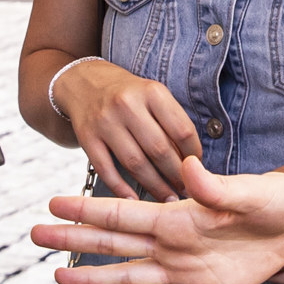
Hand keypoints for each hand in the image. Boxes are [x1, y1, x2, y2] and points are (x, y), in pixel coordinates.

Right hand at [34, 157, 283, 283]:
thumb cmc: (275, 199)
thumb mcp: (247, 191)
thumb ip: (214, 187)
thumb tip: (188, 168)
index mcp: (176, 215)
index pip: (122, 211)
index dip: (87, 209)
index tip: (53, 202)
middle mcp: (171, 241)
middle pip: (113, 242)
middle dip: (74, 239)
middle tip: (37, 235)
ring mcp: (183, 268)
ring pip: (129, 275)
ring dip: (95, 278)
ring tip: (60, 278)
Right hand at [53, 59, 203, 200]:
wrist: (85, 83)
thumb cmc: (129, 95)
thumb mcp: (153, 95)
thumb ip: (172, 123)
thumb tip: (193, 163)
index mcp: (152, 92)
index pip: (182, 131)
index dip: (194, 156)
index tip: (197, 170)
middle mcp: (127, 104)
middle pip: (160, 150)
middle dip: (176, 176)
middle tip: (187, 192)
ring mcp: (105, 122)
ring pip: (135, 164)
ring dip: (155, 186)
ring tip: (168, 199)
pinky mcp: (87, 138)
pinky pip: (107, 170)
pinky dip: (121, 189)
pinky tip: (135, 201)